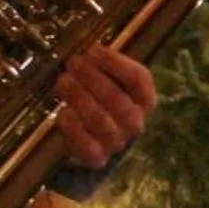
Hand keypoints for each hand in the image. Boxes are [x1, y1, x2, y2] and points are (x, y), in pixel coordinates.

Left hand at [54, 45, 156, 168]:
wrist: (96, 141)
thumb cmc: (103, 102)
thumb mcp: (112, 81)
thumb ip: (105, 67)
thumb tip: (89, 50)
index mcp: (145, 100)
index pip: (138, 79)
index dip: (115, 63)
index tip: (93, 50)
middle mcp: (135, 122)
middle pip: (117, 99)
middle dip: (92, 78)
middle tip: (74, 63)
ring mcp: (117, 142)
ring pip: (100, 120)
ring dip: (79, 97)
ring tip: (64, 80)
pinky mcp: (97, 158)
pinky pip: (86, 145)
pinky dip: (73, 128)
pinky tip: (63, 112)